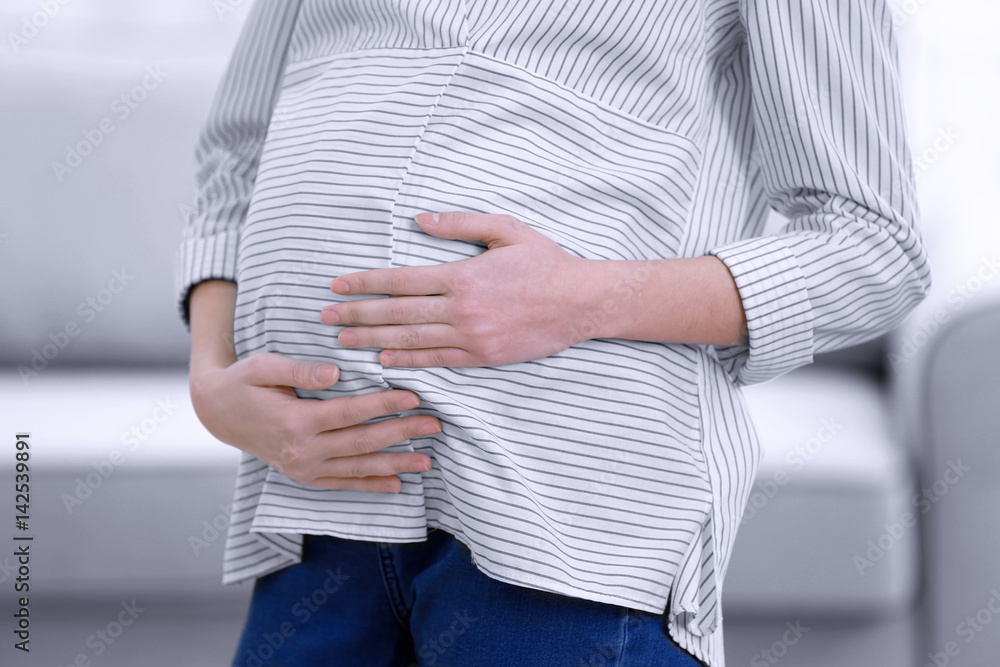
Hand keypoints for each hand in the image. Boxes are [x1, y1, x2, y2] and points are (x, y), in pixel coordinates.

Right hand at [190, 353, 439, 492]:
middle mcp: (303, 451)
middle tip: (435, 424)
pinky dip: (371, 486)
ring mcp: (304, 469)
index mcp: (295, 422)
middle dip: (402, 434)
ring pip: (358, 468)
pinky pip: (344, 484)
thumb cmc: (244, 383)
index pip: (350, 413)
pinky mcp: (305, 477)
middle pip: (362, 443)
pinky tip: (398, 485)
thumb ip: (299, 370)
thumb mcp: (263, 367)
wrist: (218, 414)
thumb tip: (334, 374)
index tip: (414, 396)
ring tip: (427, 461)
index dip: (384, 404)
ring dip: (395, 465)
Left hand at [319, 212, 594, 366]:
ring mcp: (472, 336)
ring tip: (343, 340)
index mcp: (463, 274)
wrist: (582, 303)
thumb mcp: (506, 230)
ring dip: (372, 339)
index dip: (365, 283)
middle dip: (357, 314)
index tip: (337, 286)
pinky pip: (437, 360)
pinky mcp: (483, 357)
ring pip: (411, 338)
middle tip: (323, 318)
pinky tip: (383, 358)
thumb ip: (461, 224)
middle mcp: (462, 308)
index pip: (401, 280)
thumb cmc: (545, 263)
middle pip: (397, 312)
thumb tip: (422, 219)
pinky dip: (407, 359)